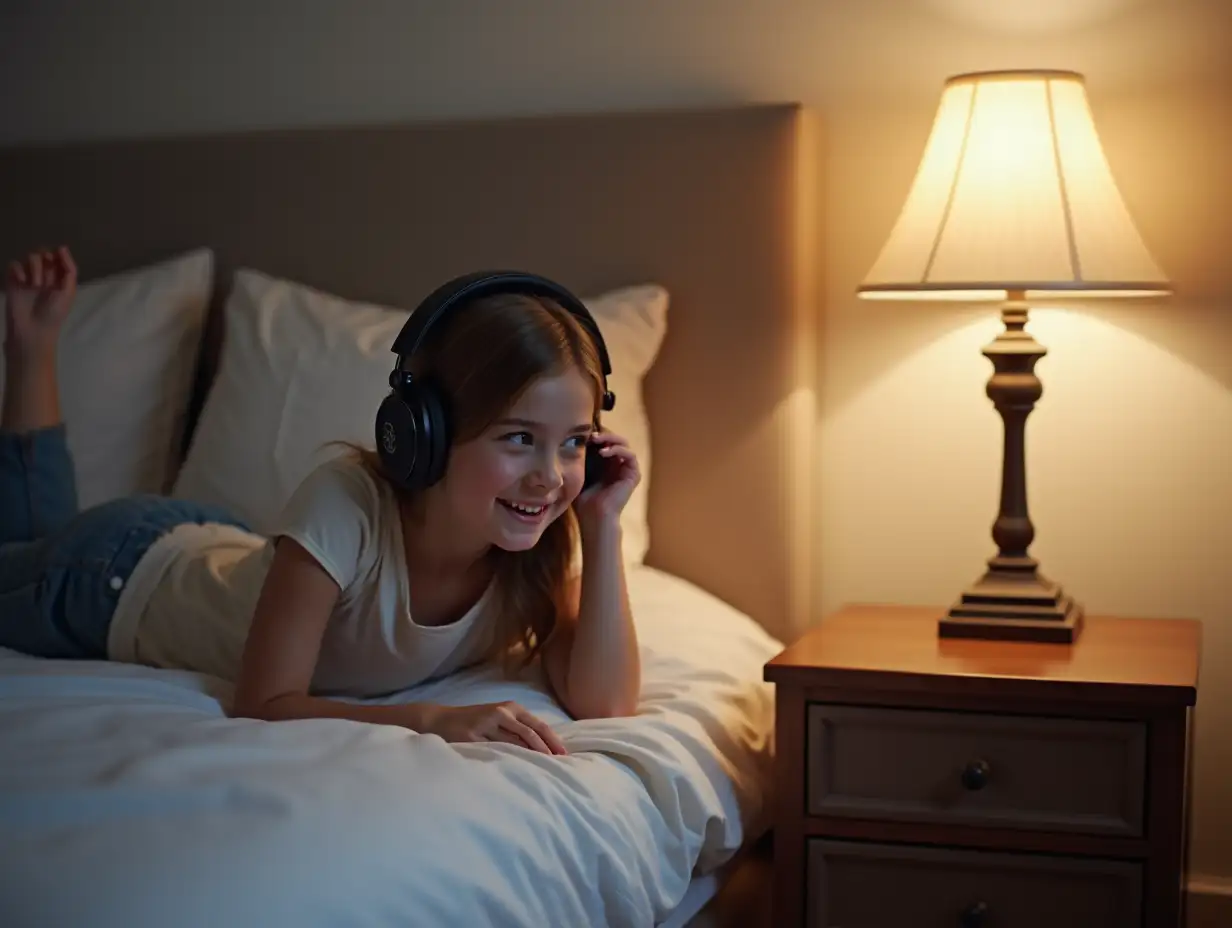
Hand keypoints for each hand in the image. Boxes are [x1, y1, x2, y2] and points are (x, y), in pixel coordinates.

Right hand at [4, 246, 76, 353]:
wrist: (32, 329)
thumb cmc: (54, 314)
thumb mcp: (67, 292)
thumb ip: (69, 270)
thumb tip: (62, 247)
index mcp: (60, 278)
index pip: (60, 258)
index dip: (59, 254)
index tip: (58, 257)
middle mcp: (45, 275)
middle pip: (45, 254)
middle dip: (46, 260)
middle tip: (46, 275)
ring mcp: (28, 277)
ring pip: (31, 257)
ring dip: (34, 267)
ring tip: (35, 285)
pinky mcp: (13, 280)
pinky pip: (14, 264)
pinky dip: (18, 270)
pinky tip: (22, 282)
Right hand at [420, 701, 568, 755]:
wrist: (441, 719)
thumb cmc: (474, 721)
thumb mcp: (498, 718)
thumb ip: (518, 728)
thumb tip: (544, 746)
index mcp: (510, 708)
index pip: (538, 725)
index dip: (552, 740)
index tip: (564, 754)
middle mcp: (501, 713)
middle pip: (530, 733)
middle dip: (546, 749)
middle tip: (558, 764)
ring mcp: (486, 724)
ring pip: (514, 743)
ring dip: (530, 757)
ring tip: (542, 770)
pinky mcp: (472, 737)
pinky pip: (494, 751)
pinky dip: (507, 760)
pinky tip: (515, 769)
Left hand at [574, 429, 639, 527]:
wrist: (594, 516)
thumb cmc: (584, 499)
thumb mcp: (581, 472)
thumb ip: (583, 456)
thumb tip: (577, 437)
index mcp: (607, 463)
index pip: (606, 441)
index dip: (597, 434)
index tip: (583, 434)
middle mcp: (619, 464)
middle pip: (616, 439)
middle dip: (603, 434)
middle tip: (591, 436)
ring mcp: (628, 469)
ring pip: (624, 444)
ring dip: (611, 439)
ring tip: (596, 441)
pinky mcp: (634, 474)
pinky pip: (630, 455)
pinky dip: (618, 450)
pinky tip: (603, 452)